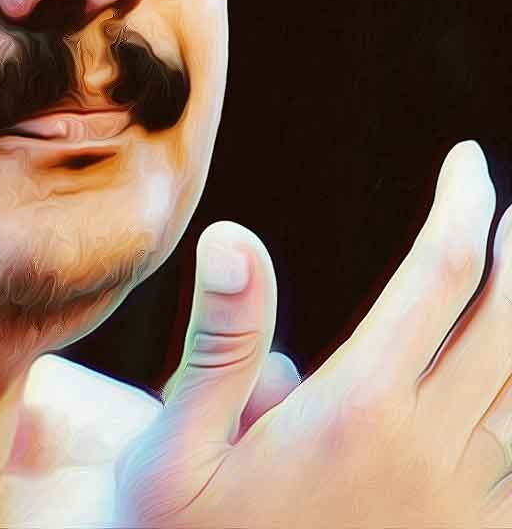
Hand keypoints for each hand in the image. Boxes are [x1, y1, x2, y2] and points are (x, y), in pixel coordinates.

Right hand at [117, 140, 511, 527]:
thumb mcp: (178, 446)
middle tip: (511, 206)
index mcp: (361, 412)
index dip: (462, 209)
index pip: (440, 279)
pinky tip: (503, 385)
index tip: (468, 162)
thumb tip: (236, 234)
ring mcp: (462, 505)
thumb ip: (221, 341)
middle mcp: (430, 452)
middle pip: (508, 329)